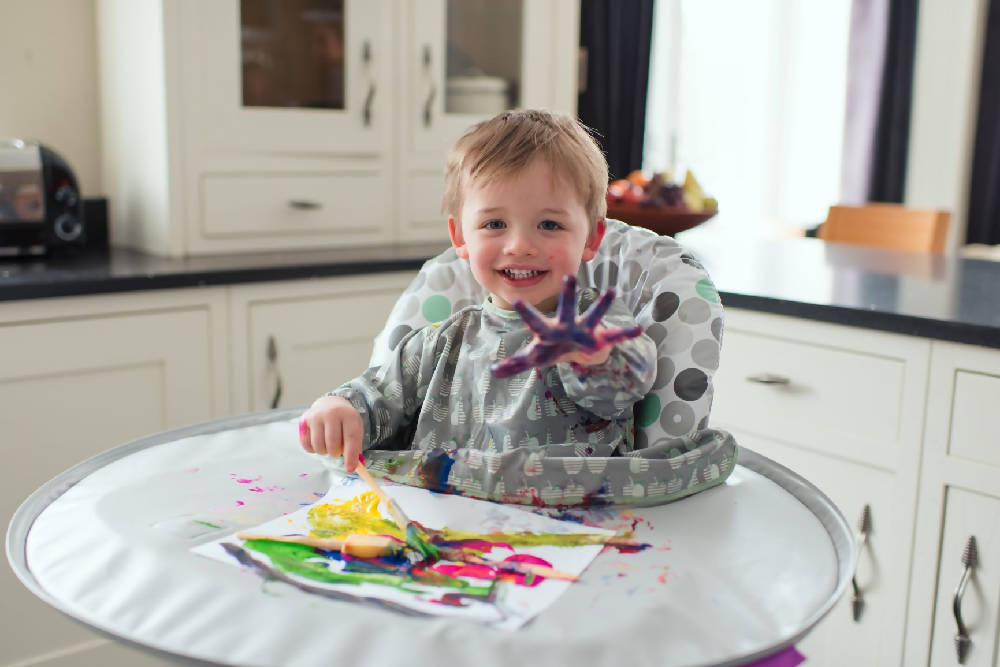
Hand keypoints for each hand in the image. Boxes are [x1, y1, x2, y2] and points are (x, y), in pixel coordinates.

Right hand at [298, 395, 362, 471]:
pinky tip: (318, 442)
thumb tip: (352, 467)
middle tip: (336, 451)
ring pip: (318, 445)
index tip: (350, 468)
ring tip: (327, 445)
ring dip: (323, 451)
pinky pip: (306, 444)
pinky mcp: (304, 420)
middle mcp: (332, 413)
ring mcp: (316, 416)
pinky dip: (312, 449)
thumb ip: (355, 447)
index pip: (351, 438)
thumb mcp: (355, 429)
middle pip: (332, 444)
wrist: (329, 404)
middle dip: (335, 453)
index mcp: (349, 415)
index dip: (350, 455)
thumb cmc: (344, 421)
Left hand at [490, 275, 642, 377]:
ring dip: (602, 306)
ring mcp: (584, 330)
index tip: (517, 300)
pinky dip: (625, 333)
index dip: (527, 313)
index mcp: (548, 330)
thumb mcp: (534, 357)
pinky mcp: (599, 338)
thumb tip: (493, 372)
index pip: (535, 321)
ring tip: (611, 292)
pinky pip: (614, 336)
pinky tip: (638, 329)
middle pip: (567, 308)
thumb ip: (515, 364)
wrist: (574, 349)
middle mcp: (567, 325)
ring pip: (594, 316)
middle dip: (568, 295)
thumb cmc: (551, 348)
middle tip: (569, 276)